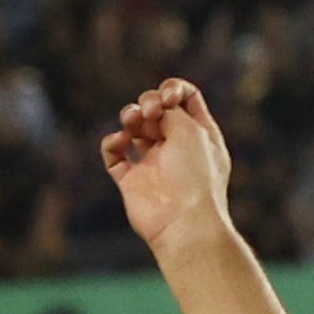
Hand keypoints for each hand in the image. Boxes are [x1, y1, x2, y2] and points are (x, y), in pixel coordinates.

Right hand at [101, 78, 233, 256]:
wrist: (183, 224)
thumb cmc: (195, 177)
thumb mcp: (189, 130)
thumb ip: (169, 110)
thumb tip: (150, 111)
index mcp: (200, 135)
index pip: (185, 97)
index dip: (172, 88)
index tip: (167, 98)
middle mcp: (177, 148)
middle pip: (157, 109)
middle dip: (149, 101)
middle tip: (150, 112)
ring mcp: (154, 164)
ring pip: (134, 127)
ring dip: (130, 116)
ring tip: (132, 122)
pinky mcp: (132, 182)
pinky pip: (114, 153)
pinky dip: (112, 142)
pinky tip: (120, 142)